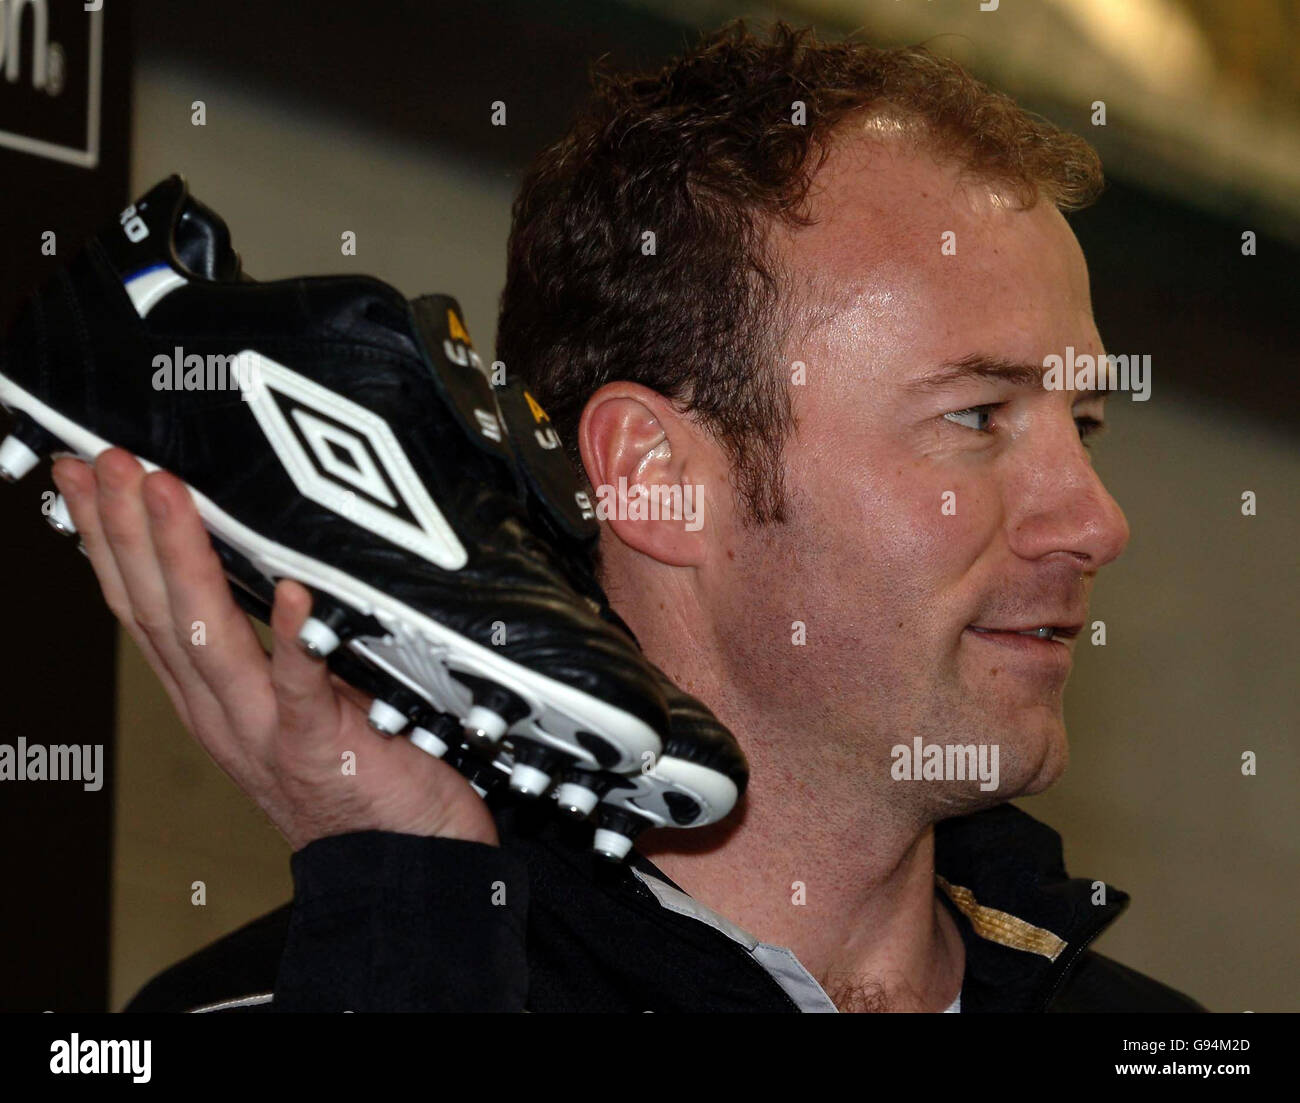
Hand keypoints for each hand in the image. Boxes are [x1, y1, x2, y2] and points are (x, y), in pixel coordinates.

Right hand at [51, 448, 497, 850]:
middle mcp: (221, 711)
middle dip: (127, 533)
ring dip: (183, 562)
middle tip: (109, 460)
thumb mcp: (295, 698)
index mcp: (210, 696)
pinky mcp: (321, 747)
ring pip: (206, 639)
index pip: (141, 608)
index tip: (86, 479)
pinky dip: (296, 641)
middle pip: (156, 614)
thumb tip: (268, 570)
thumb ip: (271, 643)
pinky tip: (295, 593)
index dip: (107, 542)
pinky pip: (303, 689)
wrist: (399, 861)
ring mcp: (265, 731)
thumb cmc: (355, 776)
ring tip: (166, 494)